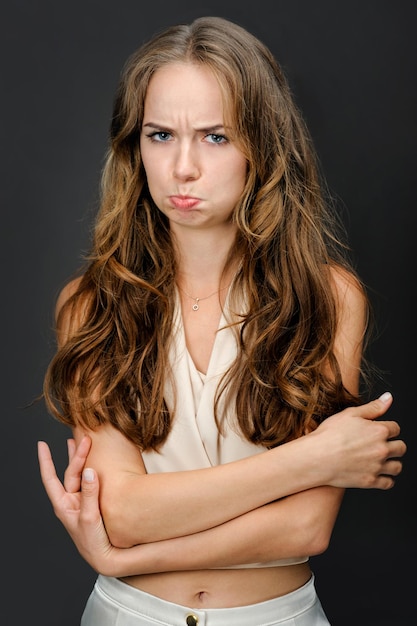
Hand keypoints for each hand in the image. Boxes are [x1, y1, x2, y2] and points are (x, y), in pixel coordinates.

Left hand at [37, 437, 144, 576]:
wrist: (106, 557)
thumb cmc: (93, 541)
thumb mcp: (90, 517)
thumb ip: (89, 493)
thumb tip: (89, 471)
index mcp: (63, 504)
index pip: (51, 478)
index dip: (46, 461)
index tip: (41, 445)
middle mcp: (71, 501)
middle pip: (71, 472)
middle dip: (76, 455)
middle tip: (85, 439)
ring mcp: (82, 501)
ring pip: (81, 475)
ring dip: (82, 459)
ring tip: (82, 443)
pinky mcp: (94, 503)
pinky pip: (92, 482)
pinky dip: (94, 470)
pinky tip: (97, 462)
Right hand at [313, 392, 406, 488]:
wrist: (316, 457)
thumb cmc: (329, 435)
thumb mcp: (350, 414)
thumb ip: (373, 407)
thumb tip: (388, 398)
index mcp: (379, 431)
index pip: (396, 428)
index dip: (388, 428)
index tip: (379, 431)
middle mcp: (382, 449)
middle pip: (401, 447)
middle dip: (394, 445)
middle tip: (380, 444)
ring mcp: (377, 467)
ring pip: (398, 466)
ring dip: (392, 462)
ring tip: (381, 459)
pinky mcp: (371, 481)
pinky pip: (389, 483)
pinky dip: (386, 479)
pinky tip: (377, 472)